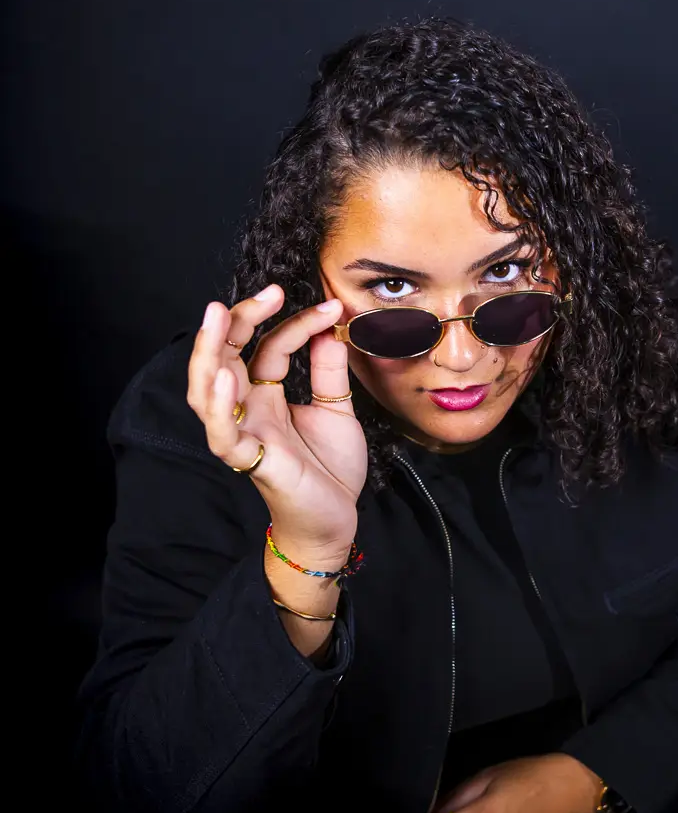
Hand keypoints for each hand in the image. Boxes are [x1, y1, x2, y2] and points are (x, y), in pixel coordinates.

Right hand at [187, 284, 367, 557]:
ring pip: (205, 390)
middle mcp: (248, 409)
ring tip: (218, 315)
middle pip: (226, 356)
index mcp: (267, 395)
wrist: (335, 520)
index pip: (269, 346)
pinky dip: (218, 406)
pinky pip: (221, 435)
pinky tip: (224, 379)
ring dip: (209, 351)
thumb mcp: (337, 411)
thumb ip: (329, 372)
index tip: (331, 306)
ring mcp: (243, 434)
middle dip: (237, 320)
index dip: (295, 322)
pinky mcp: (248, 461)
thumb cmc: (329, 469)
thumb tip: (330, 327)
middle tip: (269, 292)